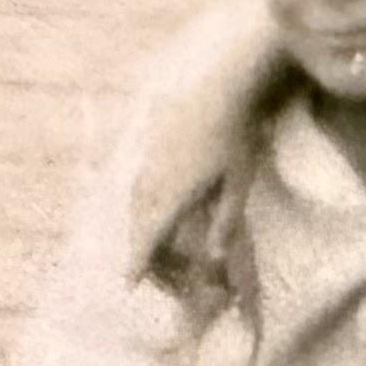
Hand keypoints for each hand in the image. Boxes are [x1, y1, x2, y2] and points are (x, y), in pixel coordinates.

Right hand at [123, 0, 290, 280]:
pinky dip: (141, 198)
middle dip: (139, 248)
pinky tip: (150, 196)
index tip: (128, 283)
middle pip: (138, 222)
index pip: (148, 238)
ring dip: (137, 222)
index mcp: (173, 194)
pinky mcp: (150, 138)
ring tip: (144, 236)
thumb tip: (214, 259)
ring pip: (135, 200)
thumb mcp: (238, 183)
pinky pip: (139, 178)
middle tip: (143, 269)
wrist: (220, 81)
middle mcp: (154, 179)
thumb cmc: (235, 135)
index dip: (138, 263)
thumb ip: (226, 222)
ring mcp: (149, 156)